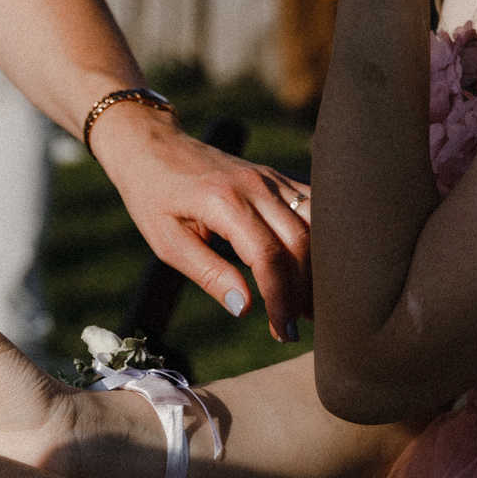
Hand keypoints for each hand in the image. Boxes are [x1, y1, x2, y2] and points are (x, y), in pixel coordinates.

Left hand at [91, 109, 311, 340]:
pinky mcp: (278, 178)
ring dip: (320, 268)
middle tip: (295, 330)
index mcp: (224, 201)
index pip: (268, 255)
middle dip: (304, 292)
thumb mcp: (168, 243)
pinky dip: (322, 241)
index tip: (281, 331)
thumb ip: (209, 274)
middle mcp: (256, 185)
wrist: (154, 146)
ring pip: (317, 224)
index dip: (280, 298)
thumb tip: (246, 308)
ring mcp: (272, 178)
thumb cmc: (154, 197)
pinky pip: (313, 207)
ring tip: (310, 307)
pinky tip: (314, 273)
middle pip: (301, 242)